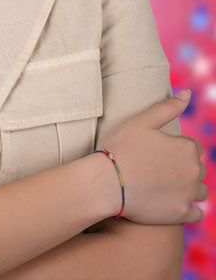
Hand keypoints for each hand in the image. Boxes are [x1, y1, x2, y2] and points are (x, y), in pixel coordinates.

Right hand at [102, 90, 207, 224]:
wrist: (108, 182)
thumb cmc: (122, 148)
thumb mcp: (142, 121)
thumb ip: (168, 107)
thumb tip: (188, 93)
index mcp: (187, 148)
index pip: (191, 147)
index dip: (172, 148)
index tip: (154, 152)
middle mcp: (195, 171)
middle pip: (196, 169)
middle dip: (181, 168)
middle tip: (154, 168)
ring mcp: (190, 194)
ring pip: (199, 191)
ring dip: (187, 188)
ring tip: (162, 185)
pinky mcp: (182, 214)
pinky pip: (196, 212)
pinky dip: (186, 208)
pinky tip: (168, 202)